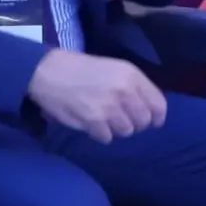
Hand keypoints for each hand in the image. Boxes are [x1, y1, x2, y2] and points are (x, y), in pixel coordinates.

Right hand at [27, 50, 166, 142]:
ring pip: (126, 131)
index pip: (158, 104)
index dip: (156, 117)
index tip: (150, 121)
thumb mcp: (112, 68)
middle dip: (133, 123)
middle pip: (143, 121)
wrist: (47, 72)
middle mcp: (125, 91)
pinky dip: (99, 133)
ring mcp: (110, 107)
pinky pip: (107, 137)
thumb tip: (147, 110)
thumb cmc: (80, 69)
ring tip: (102, 118)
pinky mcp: (94, 121)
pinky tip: (90, 122)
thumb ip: (132, 86)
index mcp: (131, 75)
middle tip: (119, 119)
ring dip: (115, 128)